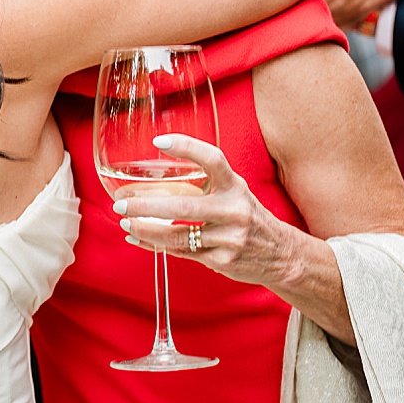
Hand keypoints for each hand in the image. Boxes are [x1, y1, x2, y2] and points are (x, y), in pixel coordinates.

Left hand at [113, 135, 294, 286]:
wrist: (281, 254)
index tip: (158, 141)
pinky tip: (137, 237)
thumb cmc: (248, 216)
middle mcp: (234, 210)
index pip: (213, 159)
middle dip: (146, 206)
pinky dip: (154, 245)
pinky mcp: (221, 260)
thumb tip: (161, 168)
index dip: (186, 147)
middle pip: (183, 207)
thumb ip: (206, 182)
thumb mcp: (234, 191)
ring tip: (125, 221)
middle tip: (121, 202)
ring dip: (145, 229)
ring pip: (177, 236)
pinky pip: (180, 253)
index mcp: (235, 185)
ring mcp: (229, 238)